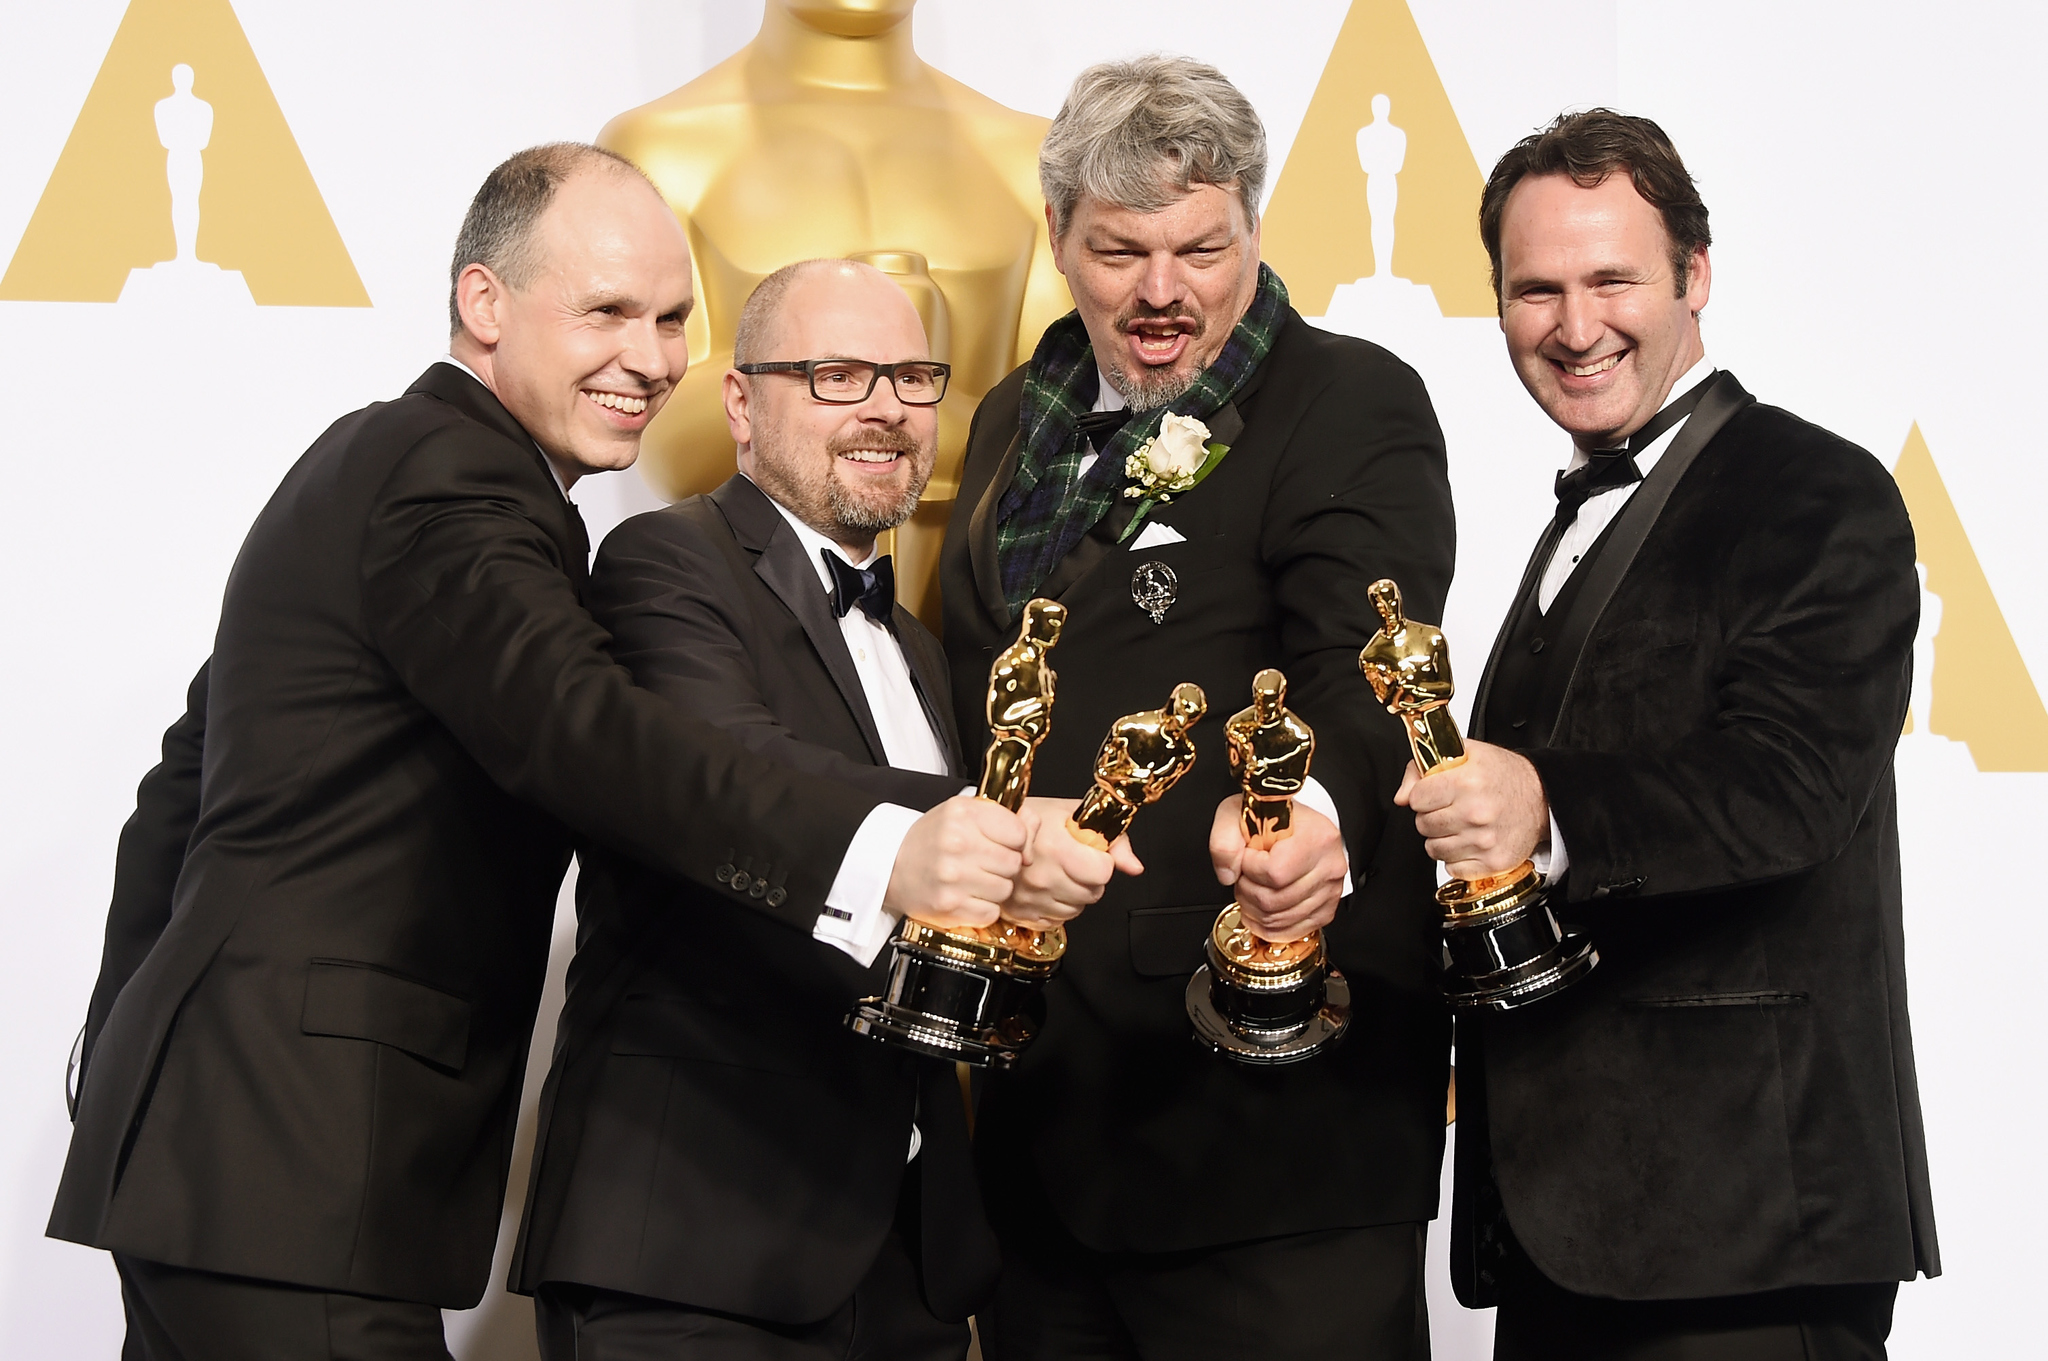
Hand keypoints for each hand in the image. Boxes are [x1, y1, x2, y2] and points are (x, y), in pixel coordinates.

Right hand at [885, 795, 1027, 930]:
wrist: (891, 866)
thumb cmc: (932, 839)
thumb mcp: (964, 813)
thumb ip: (1004, 816)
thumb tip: (1035, 826)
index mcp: (963, 814)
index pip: (1018, 833)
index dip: (1015, 841)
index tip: (1000, 843)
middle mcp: (957, 843)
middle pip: (1014, 863)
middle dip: (1004, 866)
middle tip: (983, 863)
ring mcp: (953, 877)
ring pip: (1005, 889)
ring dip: (994, 888)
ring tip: (973, 880)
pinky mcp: (949, 906)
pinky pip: (991, 912)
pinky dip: (983, 908)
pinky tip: (967, 896)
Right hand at [999, 797, 1143, 928]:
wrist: (991, 830)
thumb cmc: (1031, 816)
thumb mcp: (1073, 812)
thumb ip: (1113, 839)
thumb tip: (1134, 867)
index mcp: (1056, 849)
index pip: (1102, 873)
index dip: (1102, 860)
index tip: (1090, 850)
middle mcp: (1041, 877)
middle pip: (1093, 893)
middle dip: (1090, 876)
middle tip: (1073, 858)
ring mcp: (1030, 898)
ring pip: (1077, 909)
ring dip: (1075, 893)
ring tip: (1059, 869)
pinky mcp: (1022, 913)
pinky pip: (1057, 920)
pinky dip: (1057, 906)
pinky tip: (1049, 886)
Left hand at [1210, 796, 1347, 942]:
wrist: (1289, 821)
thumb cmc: (1266, 815)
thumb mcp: (1235, 814)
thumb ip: (1224, 842)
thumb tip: (1228, 876)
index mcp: (1315, 837)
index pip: (1274, 873)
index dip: (1248, 870)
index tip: (1247, 857)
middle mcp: (1329, 865)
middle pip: (1275, 901)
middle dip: (1247, 892)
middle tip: (1244, 876)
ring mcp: (1331, 888)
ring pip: (1281, 919)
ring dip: (1255, 910)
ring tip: (1251, 889)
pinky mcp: (1327, 907)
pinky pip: (1295, 931)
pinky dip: (1270, 928)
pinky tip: (1260, 913)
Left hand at [1395, 739, 1547, 878]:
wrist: (1543, 798)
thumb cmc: (1504, 775)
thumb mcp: (1465, 753)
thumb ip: (1424, 767)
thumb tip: (1402, 796)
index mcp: (1467, 782)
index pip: (1416, 798)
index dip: (1422, 795)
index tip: (1434, 793)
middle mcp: (1476, 813)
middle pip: (1423, 825)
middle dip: (1431, 816)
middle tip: (1450, 808)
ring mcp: (1484, 841)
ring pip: (1433, 849)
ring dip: (1442, 838)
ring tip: (1460, 824)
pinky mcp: (1492, 863)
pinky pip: (1452, 868)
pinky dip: (1457, 858)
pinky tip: (1470, 841)